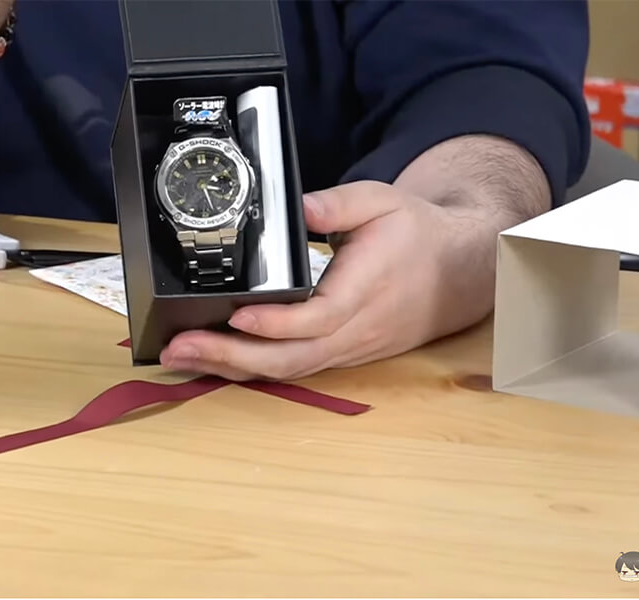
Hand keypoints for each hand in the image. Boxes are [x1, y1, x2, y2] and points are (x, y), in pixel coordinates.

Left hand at [159, 180, 494, 380]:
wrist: (459, 272)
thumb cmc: (417, 236)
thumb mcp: (384, 201)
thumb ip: (340, 203)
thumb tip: (300, 206)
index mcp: (365, 291)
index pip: (317, 318)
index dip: (275, 323)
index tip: (236, 316)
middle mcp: (354, 330)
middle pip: (291, 358)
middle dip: (231, 357)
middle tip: (179, 348)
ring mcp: (347, 349)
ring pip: (287, 371)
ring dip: (232, 367)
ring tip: (182, 357)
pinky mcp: (339, 354)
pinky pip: (293, 370)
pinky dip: (251, 369)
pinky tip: (215, 361)